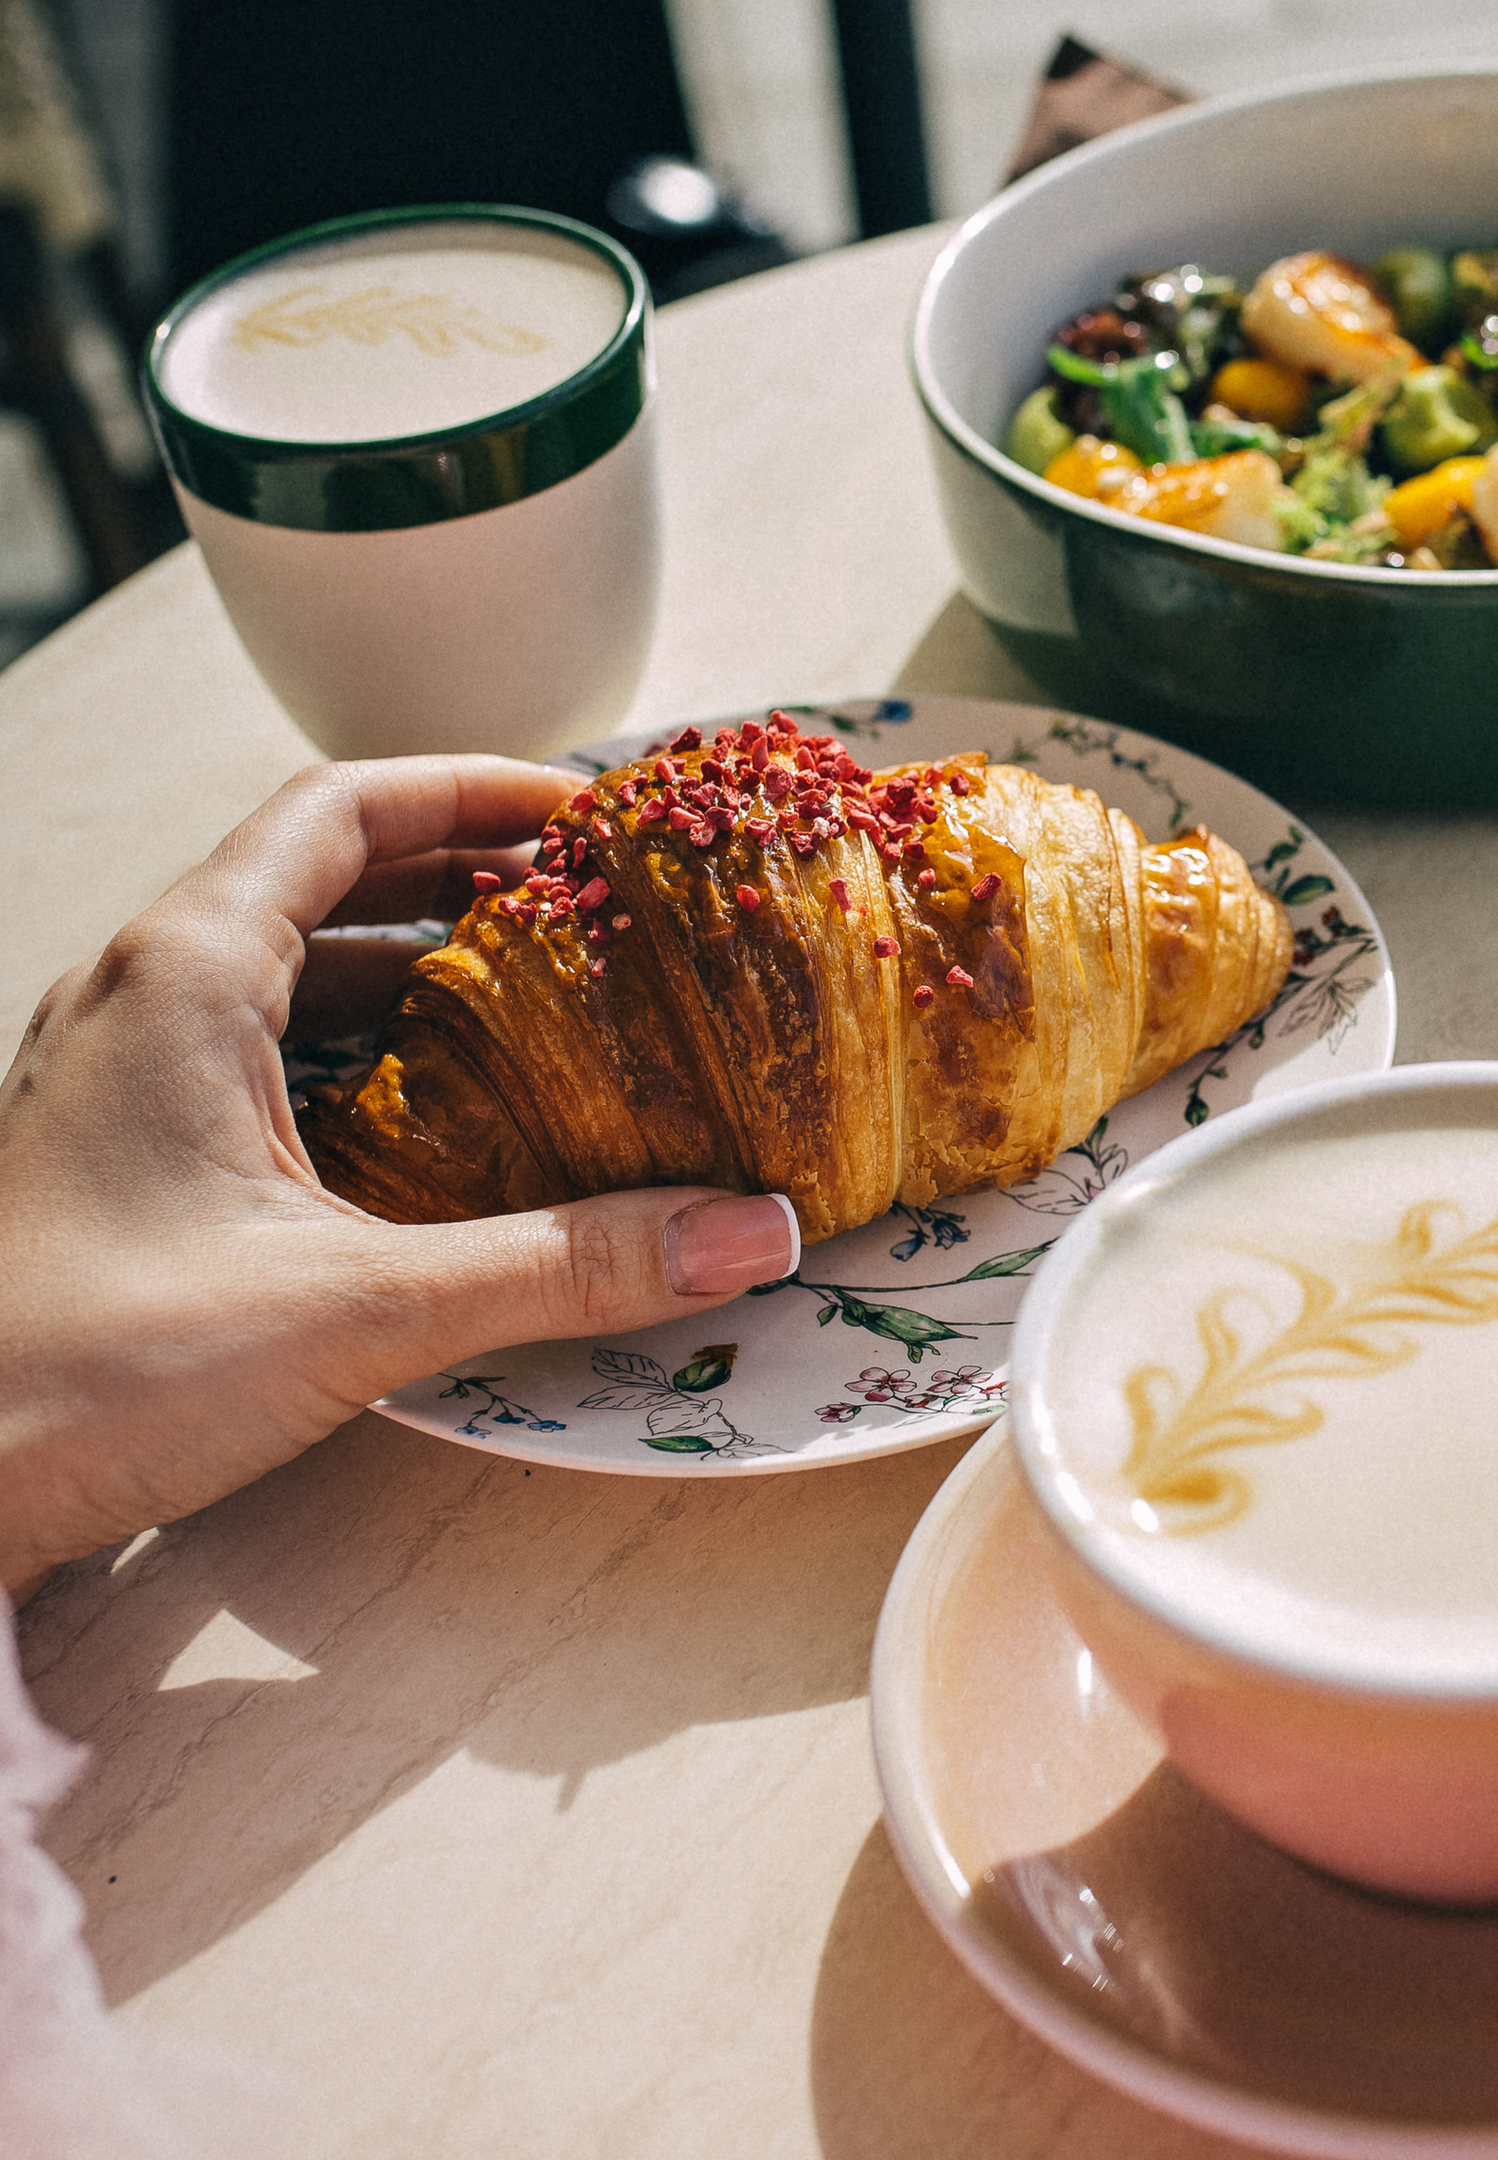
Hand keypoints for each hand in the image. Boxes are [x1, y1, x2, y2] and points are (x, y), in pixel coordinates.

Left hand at [0, 761, 797, 1602]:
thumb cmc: (86, 1372)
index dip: (477, 788)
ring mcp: (113, 1070)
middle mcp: (139, 991)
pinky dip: (355, 1051)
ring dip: (412, 969)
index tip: (592, 812)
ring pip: (284, 967)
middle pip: (321, 873)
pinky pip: (249, 1050)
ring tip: (544, 1002)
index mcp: (187, 969)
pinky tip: (438, 1124)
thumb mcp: (358, 1307)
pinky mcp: (111, 1148)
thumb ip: (565, 1264)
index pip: (346, 805)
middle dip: (466, 878)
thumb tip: (750, 1232)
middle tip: (596, 907)